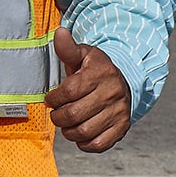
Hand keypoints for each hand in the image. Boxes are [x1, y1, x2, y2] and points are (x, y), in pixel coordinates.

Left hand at [44, 27, 131, 152]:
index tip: (50, 99)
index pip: (70, 91)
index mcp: (100, 74)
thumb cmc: (96, 68)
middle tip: (56, 114)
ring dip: (69, 131)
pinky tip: (79, 135)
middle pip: (75, 114)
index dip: (55, 98)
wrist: (125, 79)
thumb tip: (59, 33)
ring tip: (65, 124)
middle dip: (58, 117)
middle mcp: (112, 94)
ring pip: (86, 131)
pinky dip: (85, 143)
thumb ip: (67, 48)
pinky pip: (101, 144)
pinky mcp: (122, 127)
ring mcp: (119, 112)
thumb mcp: (82, 54)